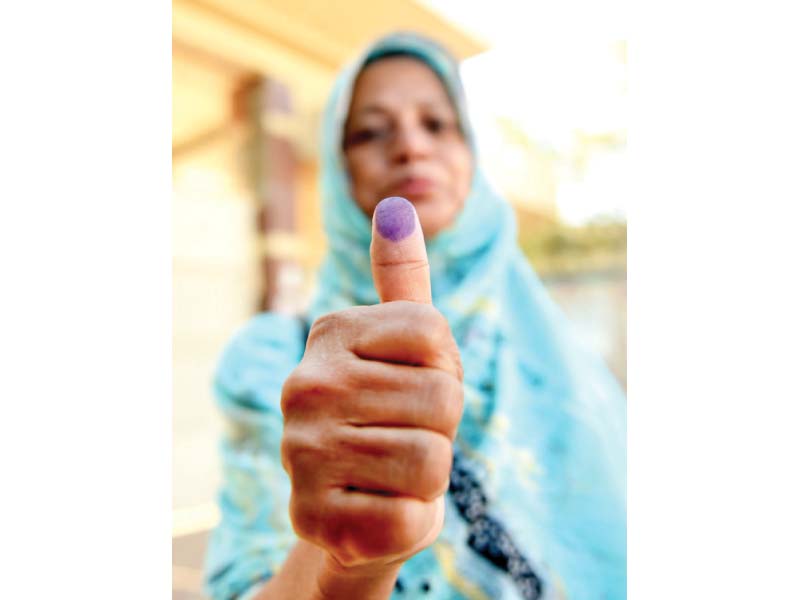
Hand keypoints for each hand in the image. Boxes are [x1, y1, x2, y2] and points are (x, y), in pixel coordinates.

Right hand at [280, 197, 462, 578]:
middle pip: (443, 399)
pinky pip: (412, 517)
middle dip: (439, 427)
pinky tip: (377, 510)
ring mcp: (302, 452)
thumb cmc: (389, 417)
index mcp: (329, 333)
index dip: (444, 369)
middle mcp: (304, 386)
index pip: (436, 335)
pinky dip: (411, 520)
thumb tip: (399, 202)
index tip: (413, 385)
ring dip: (427, 477)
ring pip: (433, 461)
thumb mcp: (399, 346)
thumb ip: (402, 278)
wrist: (354, 507)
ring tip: (389, 474)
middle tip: (401, 436)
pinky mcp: (313, 517)